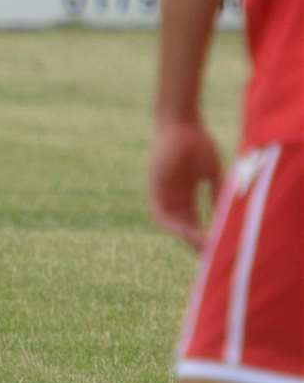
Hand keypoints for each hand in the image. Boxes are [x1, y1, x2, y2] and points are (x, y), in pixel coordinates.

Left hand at [148, 119, 223, 251]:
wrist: (180, 123)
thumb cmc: (197, 143)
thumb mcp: (211, 172)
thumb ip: (217, 192)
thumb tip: (228, 214)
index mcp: (184, 194)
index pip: (192, 221)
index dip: (202, 235)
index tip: (216, 248)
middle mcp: (171, 196)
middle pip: (181, 226)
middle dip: (194, 243)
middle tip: (209, 259)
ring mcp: (161, 192)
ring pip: (171, 224)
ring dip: (185, 238)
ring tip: (203, 250)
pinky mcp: (154, 187)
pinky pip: (161, 212)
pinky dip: (175, 225)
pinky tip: (190, 234)